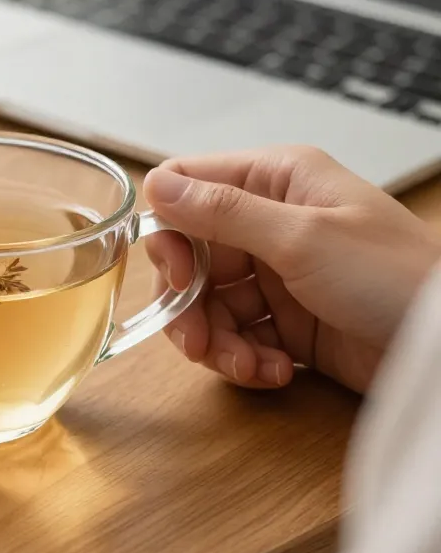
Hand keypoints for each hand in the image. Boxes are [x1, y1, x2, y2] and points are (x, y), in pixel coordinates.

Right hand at [144, 146, 440, 393]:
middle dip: (189, 304)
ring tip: (246, 366)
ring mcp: (278, 273)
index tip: (180, 277)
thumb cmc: (398, 276)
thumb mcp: (302, 239)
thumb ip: (222, 212)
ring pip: (208, 304)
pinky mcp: (288, 322)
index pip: (186, 188)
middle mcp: (269, 222)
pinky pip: (238, 336)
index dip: (170, 233)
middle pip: (190, 257)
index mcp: (275, 180)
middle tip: (199, 342)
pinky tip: (273, 372)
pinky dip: (244, 359)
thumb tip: (154, 185)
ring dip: (216, 341)